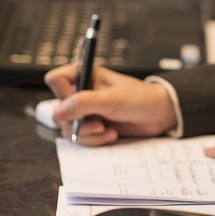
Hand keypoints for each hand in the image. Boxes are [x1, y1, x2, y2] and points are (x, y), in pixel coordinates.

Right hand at [44, 63, 176, 145]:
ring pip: (67, 128)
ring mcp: (86, 110)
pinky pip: (80, 138)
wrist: (159, 115)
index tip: (78, 103)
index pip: (56, 79)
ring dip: (88, 134)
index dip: (62, 94)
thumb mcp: (112, 99)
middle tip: (99, 124)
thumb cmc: (140, 99)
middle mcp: (82, 92)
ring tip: (108, 130)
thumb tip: (58, 111)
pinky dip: (94, 140)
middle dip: (78, 122)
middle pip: (59, 110)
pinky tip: (111, 134)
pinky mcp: (92, 125)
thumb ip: (84, 103)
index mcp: (85, 75)